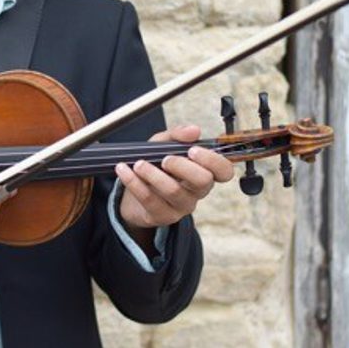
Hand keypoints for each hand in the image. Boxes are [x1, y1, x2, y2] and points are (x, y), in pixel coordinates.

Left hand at [114, 124, 234, 232]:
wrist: (132, 196)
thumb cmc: (154, 166)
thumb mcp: (163, 145)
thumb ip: (177, 135)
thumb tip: (194, 130)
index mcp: (203, 172)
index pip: (224, 171)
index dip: (213, 161)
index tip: (193, 150)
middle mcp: (196, 192)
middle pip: (203, 181)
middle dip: (182, 166)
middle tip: (165, 159)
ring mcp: (180, 206)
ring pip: (173, 191)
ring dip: (153, 174)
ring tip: (138, 164)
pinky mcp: (162, 216)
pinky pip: (150, 200)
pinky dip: (134, 182)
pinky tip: (124, 170)